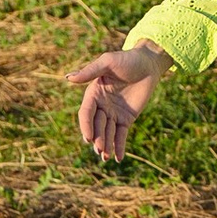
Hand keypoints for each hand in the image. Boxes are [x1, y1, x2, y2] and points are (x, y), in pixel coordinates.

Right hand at [69, 46, 171, 161]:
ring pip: (107, 132)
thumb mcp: (108, 62)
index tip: (88, 138)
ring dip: (106, 145)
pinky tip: (118, 158)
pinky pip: (121, 135)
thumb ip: (90, 71)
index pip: (86, 112)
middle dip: (98, 138)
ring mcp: (113, 113)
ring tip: (107, 157)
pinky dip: (119, 146)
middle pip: (97, 125)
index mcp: (93, 93)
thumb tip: (68, 78)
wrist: (148, 63)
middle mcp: (101, 105)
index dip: (86, 125)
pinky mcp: (126, 118)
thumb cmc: (127, 59)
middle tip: (101, 150)